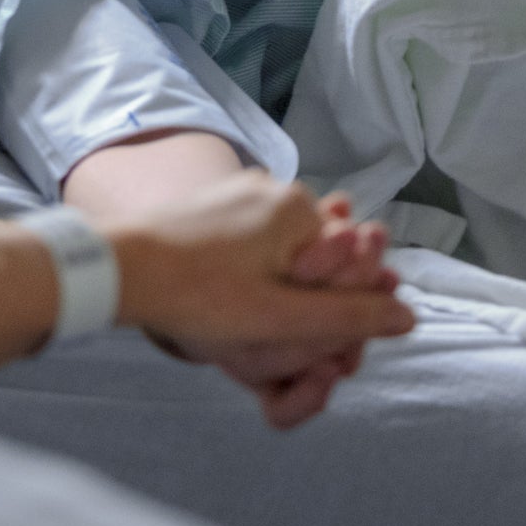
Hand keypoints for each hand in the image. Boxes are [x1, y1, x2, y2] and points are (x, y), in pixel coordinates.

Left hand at [112, 178, 410, 428]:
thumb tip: (409, 316)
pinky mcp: (210, 207)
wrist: (116, 268)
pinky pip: (249, 246)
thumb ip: (348, 316)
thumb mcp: (281, 315)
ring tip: (238, 318)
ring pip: (280, 256)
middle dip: (303, 300)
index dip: (336, 308)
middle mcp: (273, 188)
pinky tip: (221, 300)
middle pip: (314, 258)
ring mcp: (238, 193)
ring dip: (275, 291)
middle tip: (268, 333)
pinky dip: (246, 275)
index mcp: (297, 207)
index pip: (347, 263)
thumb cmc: (198, 294)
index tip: (309, 337)